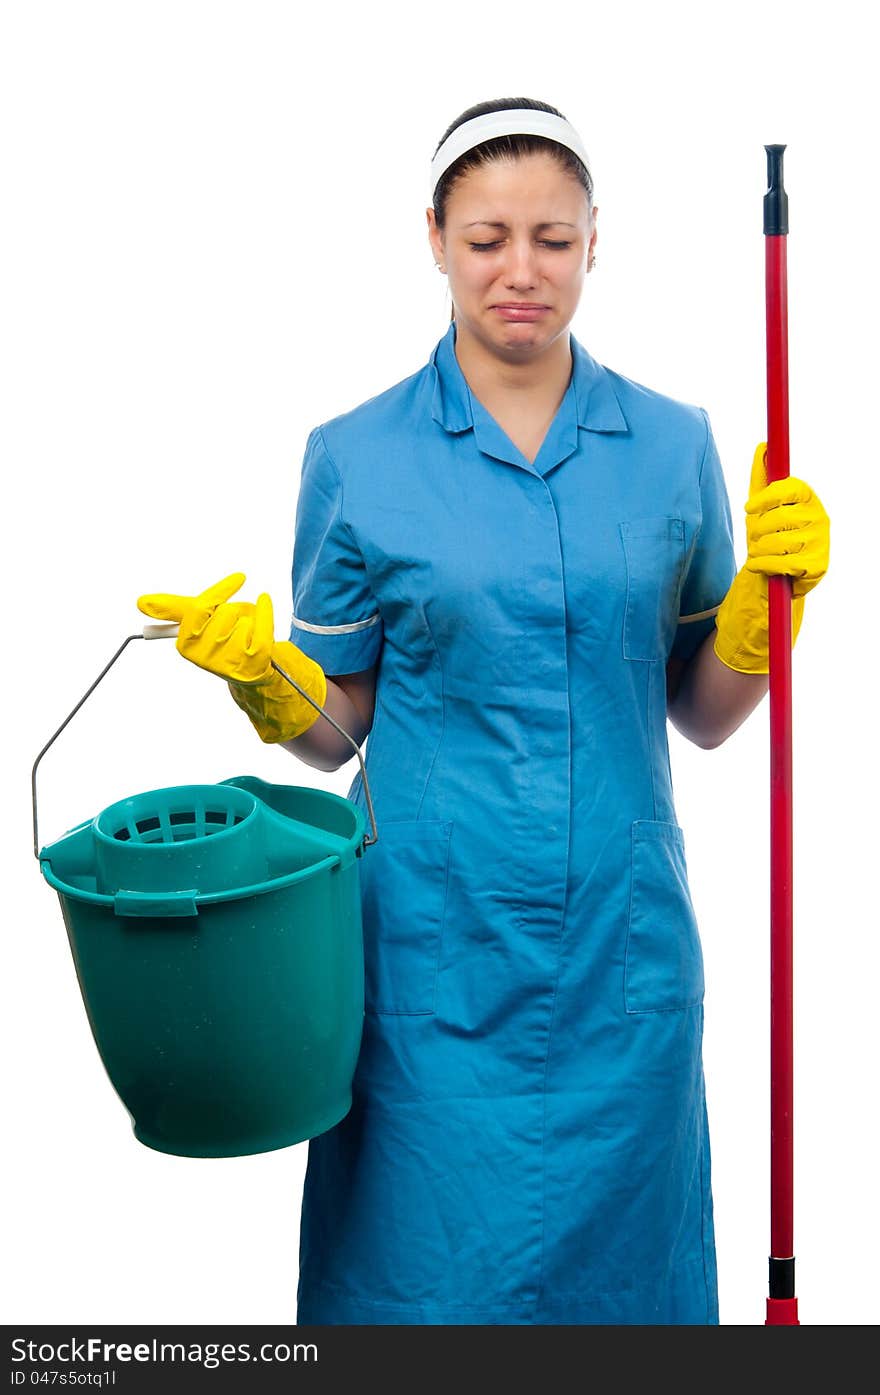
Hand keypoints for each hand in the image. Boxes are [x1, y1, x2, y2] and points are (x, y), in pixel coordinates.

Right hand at [137, 572, 327, 741]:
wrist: (249, 668)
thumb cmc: (222, 638)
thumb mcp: (198, 621)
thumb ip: (173, 609)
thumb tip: (140, 602)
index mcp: (187, 645)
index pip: (200, 608)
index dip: (220, 592)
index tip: (240, 578)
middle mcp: (205, 657)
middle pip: (225, 612)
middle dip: (235, 612)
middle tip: (236, 625)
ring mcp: (230, 662)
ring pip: (244, 620)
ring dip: (249, 619)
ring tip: (247, 634)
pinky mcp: (253, 663)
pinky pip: (262, 627)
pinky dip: (267, 612)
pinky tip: (266, 605)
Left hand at [742, 442, 829, 597]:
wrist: (777, 573)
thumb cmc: (769, 534)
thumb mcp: (762, 505)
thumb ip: (762, 477)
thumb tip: (763, 447)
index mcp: (808, 498)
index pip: (791, 488)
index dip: (767, 497)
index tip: (748, 507)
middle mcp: (820, 517)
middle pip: (780, 518)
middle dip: (758, 530)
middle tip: (754, 536)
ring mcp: (821, 542)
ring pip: (778, 542)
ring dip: (758, 550)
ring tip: (758, 552)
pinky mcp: (817, 565)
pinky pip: (781, 563)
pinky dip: (763, 565)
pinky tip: (760, 565)